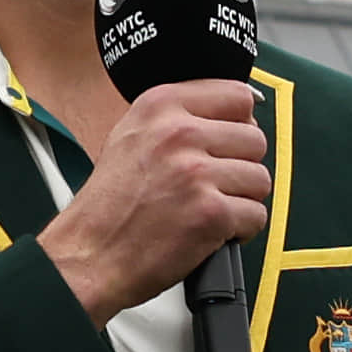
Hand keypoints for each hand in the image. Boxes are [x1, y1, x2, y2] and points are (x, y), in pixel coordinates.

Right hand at [42, 78, 267, 320]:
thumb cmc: (109, 206)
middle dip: (241, 166)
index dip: (239, 125)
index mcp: (160, 106)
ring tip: (210, 209)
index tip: (227, 144)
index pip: (237, 97)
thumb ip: (178, 118)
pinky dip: (241, 230)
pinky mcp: (211, 213)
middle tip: (214, 185)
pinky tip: (213, 231)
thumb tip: (235, 115)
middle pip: (255, 139)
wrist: (90, 255)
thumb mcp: (131, 136)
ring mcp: (196, 173)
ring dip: (243, 199)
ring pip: (260, 178)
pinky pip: (256, 215)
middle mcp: (179, 133)